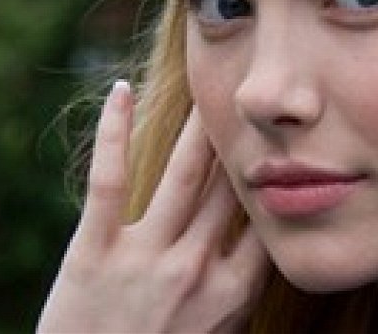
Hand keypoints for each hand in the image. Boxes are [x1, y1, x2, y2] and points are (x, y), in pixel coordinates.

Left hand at [37, 81, 268, 332]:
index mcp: (232, 292)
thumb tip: (263, 237)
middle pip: (232, 188)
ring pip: (183, 173)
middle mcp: (195, 269)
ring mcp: (144, 259)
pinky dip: (114, 130)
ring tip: (208, 85)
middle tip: (253, 98)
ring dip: (199, 124)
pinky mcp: (91, 253)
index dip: (278, 176)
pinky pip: (109, 180)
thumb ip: (238, 286)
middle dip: (245, 141)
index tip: (286, 143)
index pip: (268, 218)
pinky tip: (120, 90)